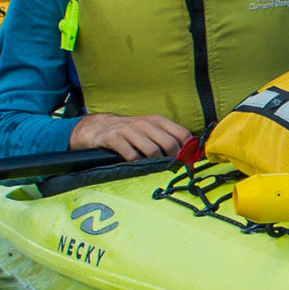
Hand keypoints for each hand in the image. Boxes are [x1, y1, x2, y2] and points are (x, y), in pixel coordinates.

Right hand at [69, 113, 194, 160]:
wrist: (98, 127)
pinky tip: (135, 164)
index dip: (188, 150)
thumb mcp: (149, 130)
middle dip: (173, 159)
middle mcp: (145, 123)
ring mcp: (129, 129)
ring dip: (154, 163)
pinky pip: (131, 155)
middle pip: (169, 144)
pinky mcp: (114, 138)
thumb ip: (168, 139)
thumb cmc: (129, 132)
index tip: (187, 163)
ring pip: (152, 151)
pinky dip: (136, 164)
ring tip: (151, 166)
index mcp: (157, 120)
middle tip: (170, 168)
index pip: (182, 134)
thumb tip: (190, 155)